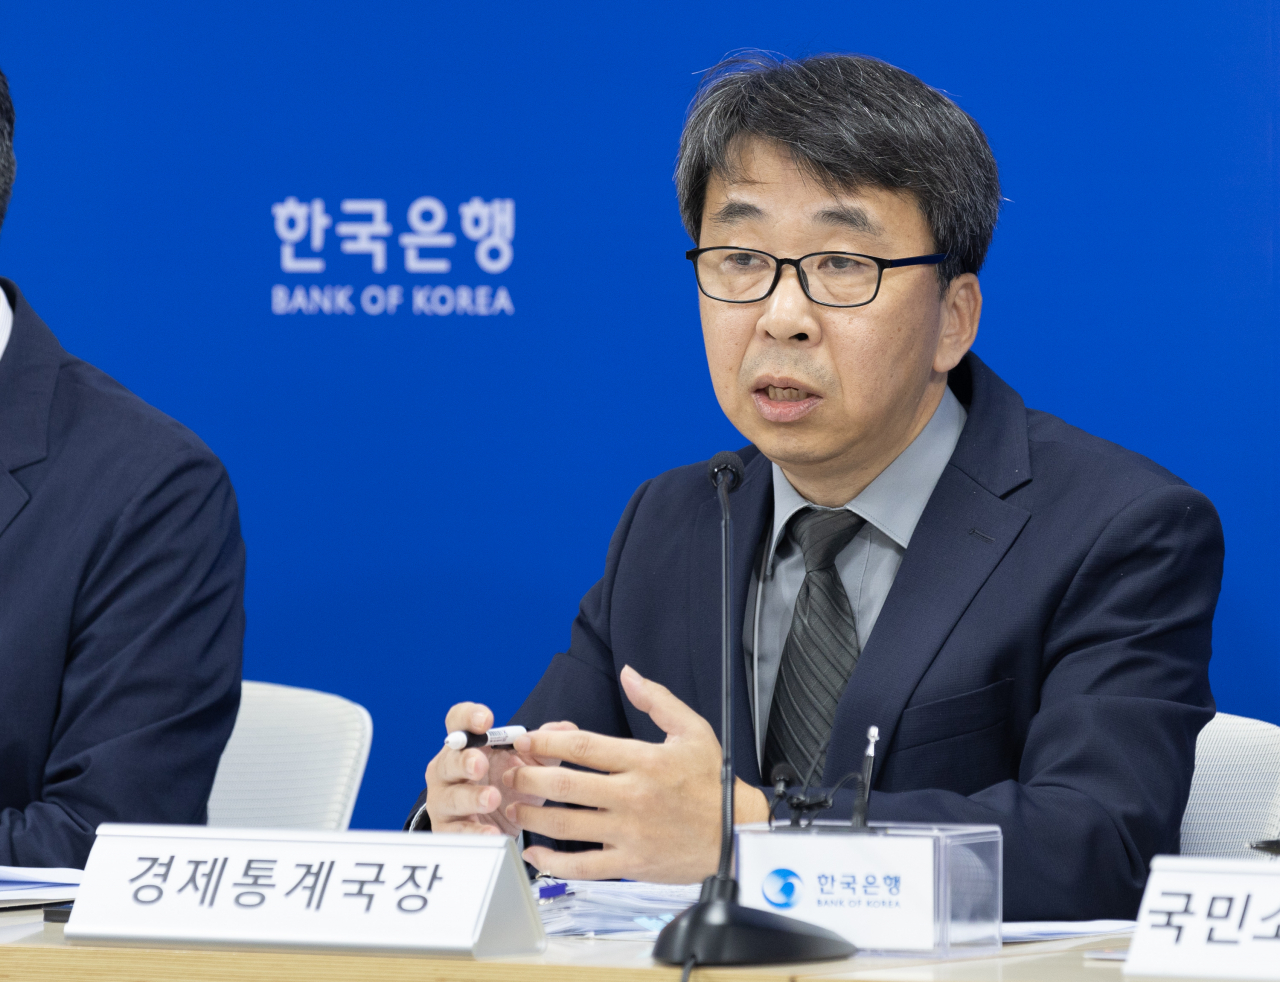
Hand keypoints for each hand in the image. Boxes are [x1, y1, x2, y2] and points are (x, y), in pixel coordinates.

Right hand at [424, 702, 577, 835]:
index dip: (468, 717)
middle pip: (449, 760)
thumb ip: (545, 745)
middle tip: (481, 764)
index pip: (458, 722)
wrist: (499, 824)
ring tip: (492, 799)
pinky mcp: (448, 830)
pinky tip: (491, 833)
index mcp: (467, 745)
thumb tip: (564, 729)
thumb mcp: (530, 763)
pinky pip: (457, 832)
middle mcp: (449, 769)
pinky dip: (474, 833)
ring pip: (451, 797)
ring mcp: (445, 800)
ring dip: (471, 798)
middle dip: (464, 761)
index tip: (486, 720)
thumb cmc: (510, 784)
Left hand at [502, 665, 768, 881]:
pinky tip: (534, 852)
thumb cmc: (713, 782)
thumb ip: (657, 700)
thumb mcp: (692, 730)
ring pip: (567, 823)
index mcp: (643, 760)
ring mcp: (629, 831)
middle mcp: (632, 795)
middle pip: (566, 783)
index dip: (546, 740)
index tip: (525, 740)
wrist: (737, 832)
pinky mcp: (631, 862)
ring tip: (513, 807)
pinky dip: (553, 862)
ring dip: (532, 815)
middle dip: (528, 777)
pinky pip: (583, 865)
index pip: (583, 746)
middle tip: (508, 773)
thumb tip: (629, 674)